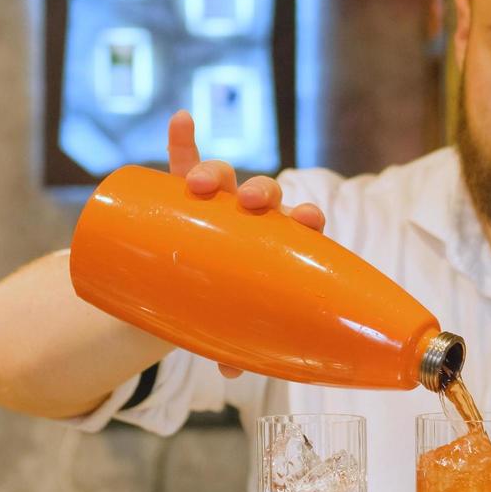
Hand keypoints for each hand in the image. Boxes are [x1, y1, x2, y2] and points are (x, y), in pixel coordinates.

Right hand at [166, 110, 324, 378]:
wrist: (186, 278)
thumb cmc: (223, 298)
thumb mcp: (230, 318)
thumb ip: (234, 342)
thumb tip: (232, 373)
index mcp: (277, 239)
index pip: (301, 221)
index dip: (308, 217)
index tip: (310, 220)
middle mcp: (252, 212)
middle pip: (266, 192)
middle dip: (264, 191)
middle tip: (254, 203)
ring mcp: (217, 197)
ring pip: (225, 175)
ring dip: (219, 171)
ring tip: (204, 182)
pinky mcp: (180, 187)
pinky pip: (182, 156)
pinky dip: (183, 135)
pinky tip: (182, 118)